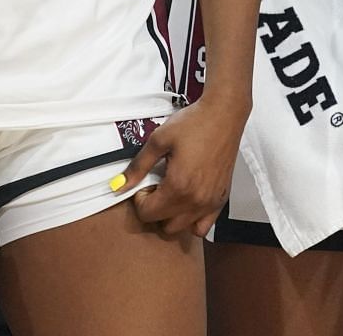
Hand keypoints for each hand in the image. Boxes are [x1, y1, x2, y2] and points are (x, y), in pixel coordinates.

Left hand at [120, 96, 246, 237]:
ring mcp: (211, 202)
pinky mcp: (221, 199)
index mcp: (178, 187)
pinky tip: (189, 200)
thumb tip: (118, 186)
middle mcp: (196, 201)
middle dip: (155, 209)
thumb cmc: (193, 123)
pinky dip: (192, 220)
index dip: (140, 199)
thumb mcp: (159, 140)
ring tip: (173, 192)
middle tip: (158, 186)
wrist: (224, 113)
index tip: (147, 181)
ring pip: (182, 229)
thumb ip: (138, 167)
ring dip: (172, 216)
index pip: (148, 214)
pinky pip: (203, 226)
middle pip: (164, 225)